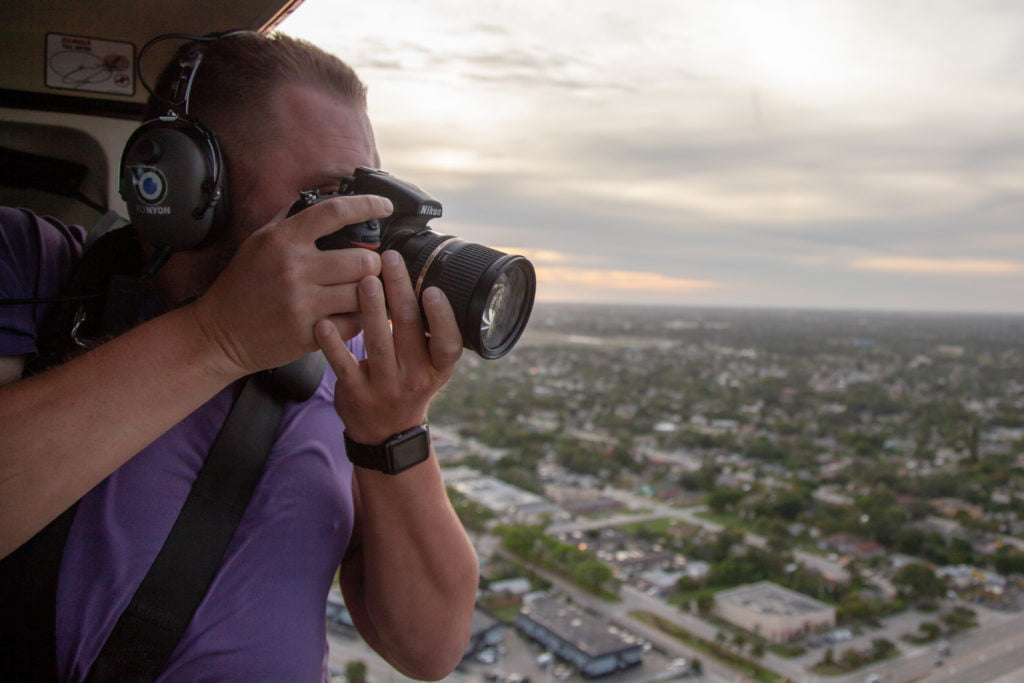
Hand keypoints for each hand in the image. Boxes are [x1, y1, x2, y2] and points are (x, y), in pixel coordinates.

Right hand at [188, 195, 391, 376]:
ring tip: (358, 291)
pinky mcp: (308, 333)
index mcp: (283, 240)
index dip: (367, 205)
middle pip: (363, 260)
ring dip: (367, 292)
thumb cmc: (243, 285)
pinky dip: (357, 319)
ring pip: (363, 292)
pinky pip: (353, 323)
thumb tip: (324, 195)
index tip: (384, 207)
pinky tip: (347, 314)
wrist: (219, 333)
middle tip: (366, 267)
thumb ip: (291, 219)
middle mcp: (294, 268)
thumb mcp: (259, 242)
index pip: (335, 212)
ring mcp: (301, 303)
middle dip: (372, 263)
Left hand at [315, 250, 462, 443]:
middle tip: (390, 260)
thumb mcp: (429, 364)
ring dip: (371, 309)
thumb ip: (427, 330)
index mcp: (438, 368)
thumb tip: (421, 276)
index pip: (447, 343)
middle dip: (400, 291)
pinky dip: (333, 343)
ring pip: (377, 342)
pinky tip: (324, 321)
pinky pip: (343, 364)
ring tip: (364, 280)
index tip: (432, 290)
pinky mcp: (356, 393)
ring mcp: (384, 387)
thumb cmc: (408, 382)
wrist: (386, 430)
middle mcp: (415, 378)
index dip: (442, 318)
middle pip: (409, 329)